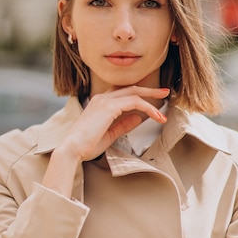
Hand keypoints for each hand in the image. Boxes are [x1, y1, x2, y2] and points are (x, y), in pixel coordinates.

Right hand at [41, 85, 168, 197]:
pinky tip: (155, 115)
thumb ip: (123, 124)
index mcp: (100, 102)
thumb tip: (138, 118)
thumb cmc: (87, 145)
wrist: (72, 149)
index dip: (139, 91)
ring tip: (163, 109)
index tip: (153, 93)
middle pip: (131, 88)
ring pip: (134, 93)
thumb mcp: (110, 134)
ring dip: (151, 100)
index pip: (123, 91)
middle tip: (165, 92)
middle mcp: (102, 98)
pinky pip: (134, 102)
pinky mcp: (109, 107)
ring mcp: (105, 101)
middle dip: (150, 90)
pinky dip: (147, 107)